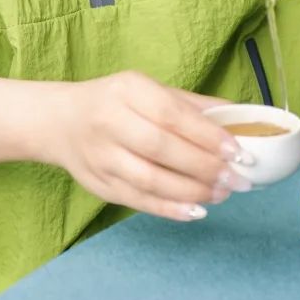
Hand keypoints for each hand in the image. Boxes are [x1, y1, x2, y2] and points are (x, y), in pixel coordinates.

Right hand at [35, 70, 254, 222]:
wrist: (61, 121)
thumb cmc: (115, 102)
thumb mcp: (148, 89)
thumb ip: (190, 105)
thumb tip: (238, 116)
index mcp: (127, 90)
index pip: (171, 114)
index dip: (206, 135)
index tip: (238, 151)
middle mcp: (110, 121)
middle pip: (162, 149)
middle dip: (205, 167)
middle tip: (238, 179)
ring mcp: (102, 156)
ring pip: (151, 180)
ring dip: (192, 191)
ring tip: (222, 194)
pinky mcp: (99, 185)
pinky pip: (138, 201)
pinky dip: (170, 209)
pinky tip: (196, 210)